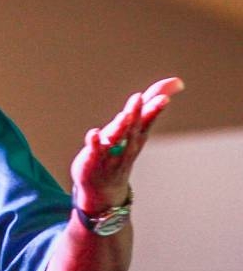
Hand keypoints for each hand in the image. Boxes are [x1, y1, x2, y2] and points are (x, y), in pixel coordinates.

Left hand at [71, 77, 184, 211]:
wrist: (104, 188)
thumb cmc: (121, 152)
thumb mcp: (137, 129)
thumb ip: (151, 106)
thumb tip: (177, 82)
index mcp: (138, 135)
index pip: (148, 120)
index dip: (155, 108)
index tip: (165, 97)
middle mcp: (127, 144)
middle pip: (133, 128)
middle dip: (137, 113)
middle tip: (139, 97)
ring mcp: (111, 154)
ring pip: (117, 139)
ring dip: (120, 127)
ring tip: (124, 114)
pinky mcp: (93, 160)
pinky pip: (94, 151)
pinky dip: (95, 143)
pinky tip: (94, 133)